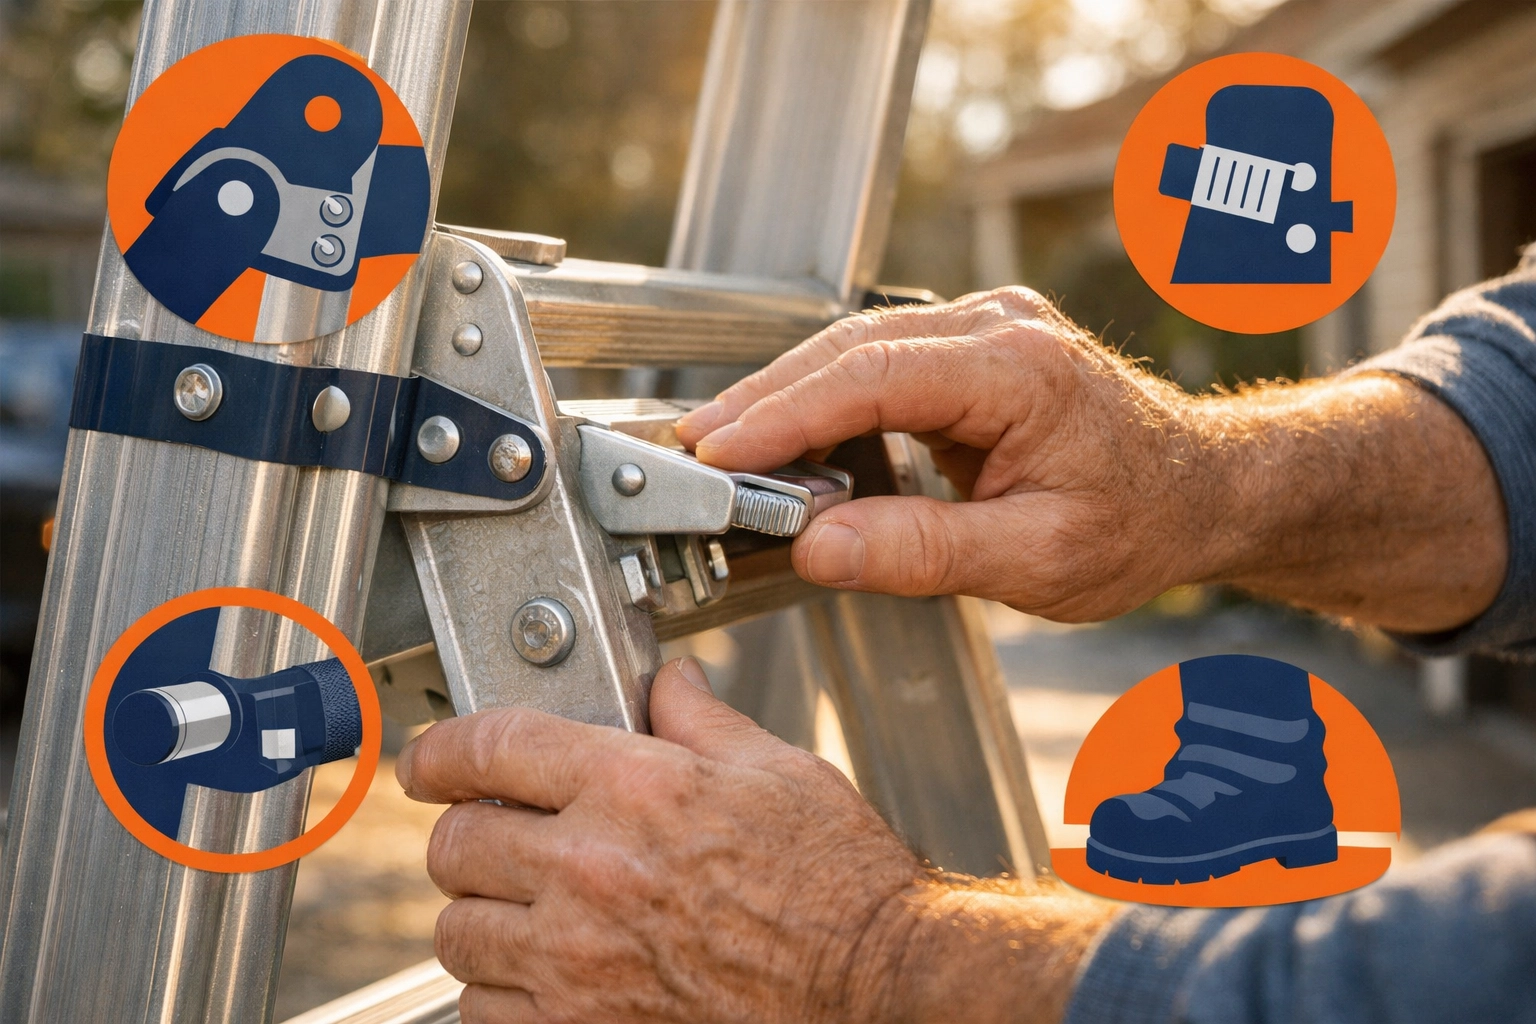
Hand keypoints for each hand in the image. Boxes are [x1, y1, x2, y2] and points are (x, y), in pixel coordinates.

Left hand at [398, 659, 927, 1022]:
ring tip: (523, 912)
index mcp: (635, 787)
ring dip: (481, 916)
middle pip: (455, 843)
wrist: (877, 987)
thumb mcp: (779, 771)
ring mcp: (578, 960)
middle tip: (494, 838)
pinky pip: (483, 1012)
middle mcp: (592, 868)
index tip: (431, 762)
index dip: (442, 750)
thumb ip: (701, 720)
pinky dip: (498, 994)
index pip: (490, 747)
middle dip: (467, 834)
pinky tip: (540, 977)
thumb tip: (669, 683)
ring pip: (458, 932)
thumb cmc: (839, 887)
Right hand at [674, 287, 1505, 632]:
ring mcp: (983, 327)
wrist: (1199, 490)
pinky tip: (784, 436)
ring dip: (785, 396)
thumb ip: (925, 552)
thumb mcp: (1039, 560)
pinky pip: (875, 362)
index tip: (722, 453)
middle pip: (850, 349)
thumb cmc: (1138, 523)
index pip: (874, 376)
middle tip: (696, 455)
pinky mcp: (969, 347)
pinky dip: (821, 398)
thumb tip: (820, 545)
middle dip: (765, 401)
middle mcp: (998, 327)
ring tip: (723, 451)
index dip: (787, 413)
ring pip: (854, 348)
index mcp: (1021, 369)